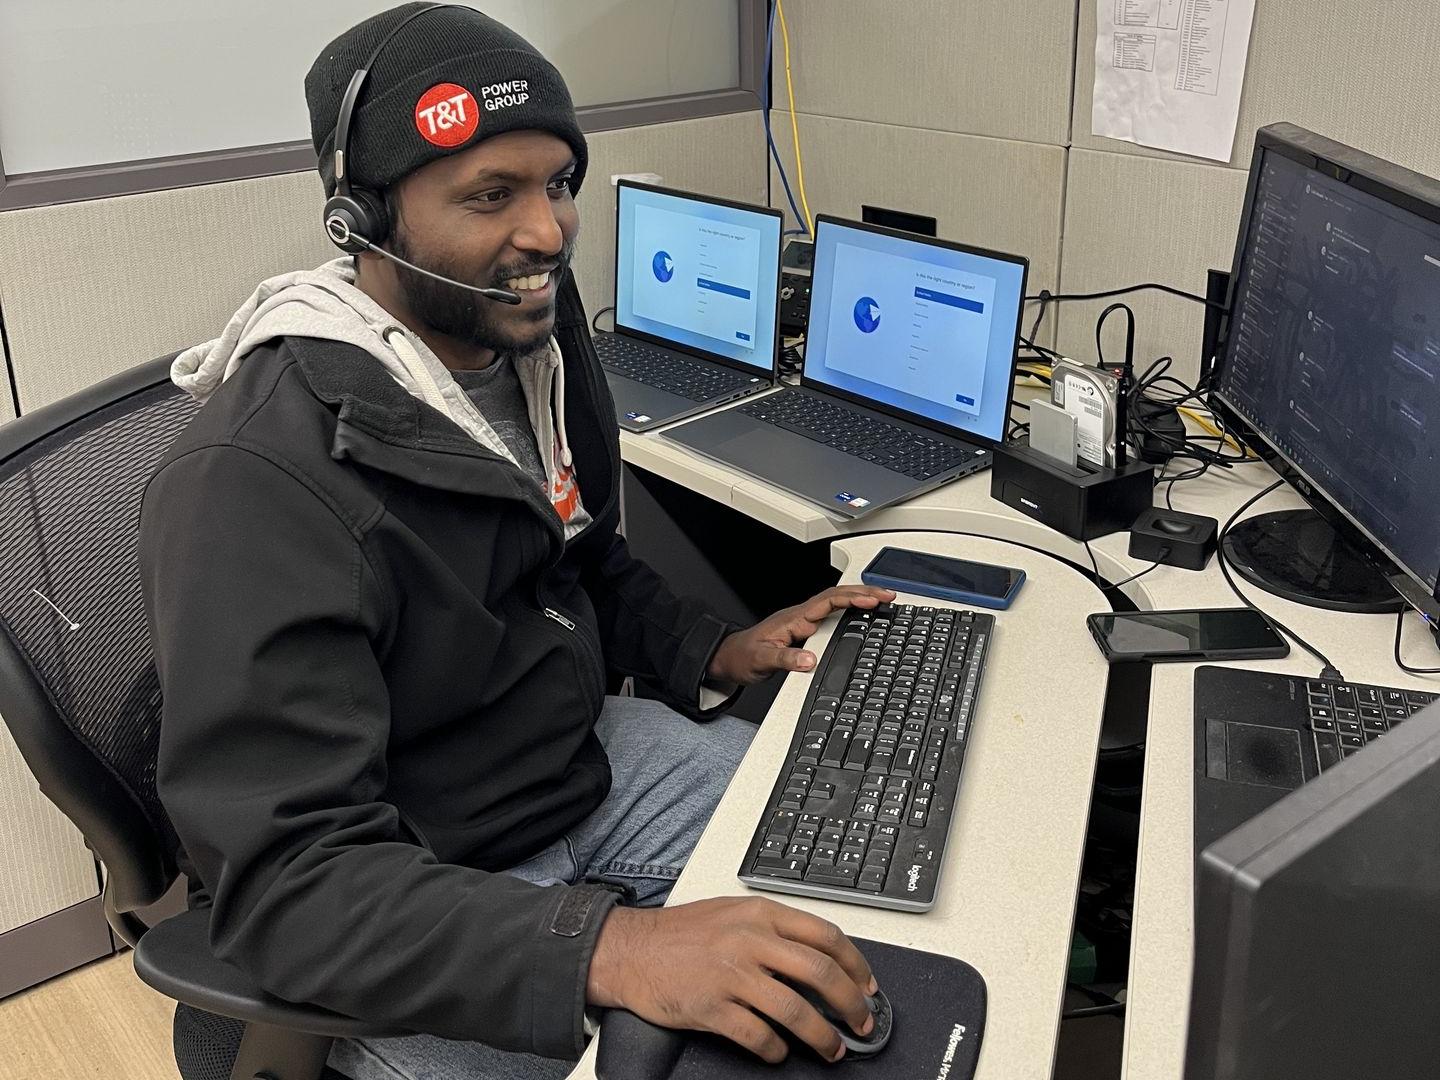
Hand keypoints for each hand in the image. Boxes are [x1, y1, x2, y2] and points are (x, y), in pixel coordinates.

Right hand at [586, 896, 877, 1062]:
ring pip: (795, 1010)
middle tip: (861, 1022)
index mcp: (760, 913)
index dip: (855, 964)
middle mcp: (749, 939)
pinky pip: (758, 1035)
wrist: (629, 950)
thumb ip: (774, 930)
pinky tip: (779, 1052)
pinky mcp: (711, 1006)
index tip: (867, 985)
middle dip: (851, 1004)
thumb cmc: (680, 934)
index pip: (825, 935)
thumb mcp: (732, 913)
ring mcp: (730, 974)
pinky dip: (775, 1050)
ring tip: (832, 1049)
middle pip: (821, 973)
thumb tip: (820, 959)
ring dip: (822, 1037)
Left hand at [707, 586, 894, 684]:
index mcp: (793, 618)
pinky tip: (861, 617)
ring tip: (882, 600)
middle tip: (889, 594)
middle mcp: (800, 616)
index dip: (852, 598)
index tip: (873, 599)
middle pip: (837, 596)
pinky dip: (850, 613)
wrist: (728, 658)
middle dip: (864, 593)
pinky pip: (832, 616)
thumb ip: (785, 660)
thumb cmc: (742, 656)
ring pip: (836, 604)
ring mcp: (803, 622)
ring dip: (859, 600)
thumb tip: (809, 661)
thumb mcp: (762, 661)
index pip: (828, 601)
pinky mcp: (804, 631)